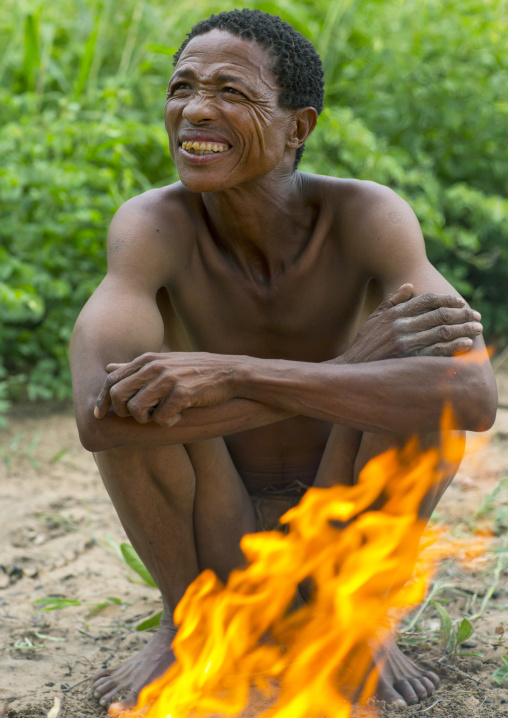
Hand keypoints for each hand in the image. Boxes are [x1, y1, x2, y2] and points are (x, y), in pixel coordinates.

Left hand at [94, 352, 238, 425]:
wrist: (231, 373)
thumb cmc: (197, 370)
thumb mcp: (164, 362)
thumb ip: (136, 367)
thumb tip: (108, 368)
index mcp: (147, 359)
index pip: (112, 380)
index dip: (101, 400)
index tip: (98, 415)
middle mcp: (154, 366)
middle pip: (119, 396)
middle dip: (123, 413)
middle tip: (140, 417)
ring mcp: (168, 379)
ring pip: (137, 410)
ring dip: (147, 419)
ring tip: (163, 416)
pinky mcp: (182, 393)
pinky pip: (161, 418)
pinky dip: (169, 423)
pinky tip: (180, 417)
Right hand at [342, 284, 482, 362]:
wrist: (353, 367)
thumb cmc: (365, 342)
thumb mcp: (375, 317)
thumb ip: (393, 301)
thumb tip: (410, 285)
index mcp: (395, 313)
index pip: (427, 300)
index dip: (447, 299)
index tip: (461, 302)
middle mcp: (401, 325)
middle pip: (439, 314)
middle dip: (462, 314)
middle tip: (476, 315)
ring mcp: (405, 342)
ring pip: (441, 331)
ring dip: (463, 328)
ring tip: (477, 328)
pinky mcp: (407, 358)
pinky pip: (435, 351)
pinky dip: (453, 346)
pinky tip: (466, 344)